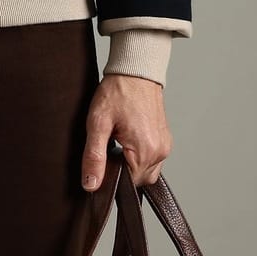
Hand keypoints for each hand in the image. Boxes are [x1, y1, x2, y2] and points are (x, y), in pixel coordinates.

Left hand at [81, 74, 172, 190]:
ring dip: (130, 164)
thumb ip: (94, 157)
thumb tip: (91, 185)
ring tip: (118, 141)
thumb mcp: (98, 123)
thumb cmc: (117, 92)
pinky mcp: (165, 140)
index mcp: (145, 151)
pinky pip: (152, 160)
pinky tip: (127, 139)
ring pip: (145, 172)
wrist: (135, 71)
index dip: (111, 177)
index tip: (102, 160)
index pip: (127, 184)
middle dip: (121, 171)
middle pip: (137, 180)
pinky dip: (139, 156)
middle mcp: (160, 152)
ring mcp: (165, 146)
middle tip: (109, 146)